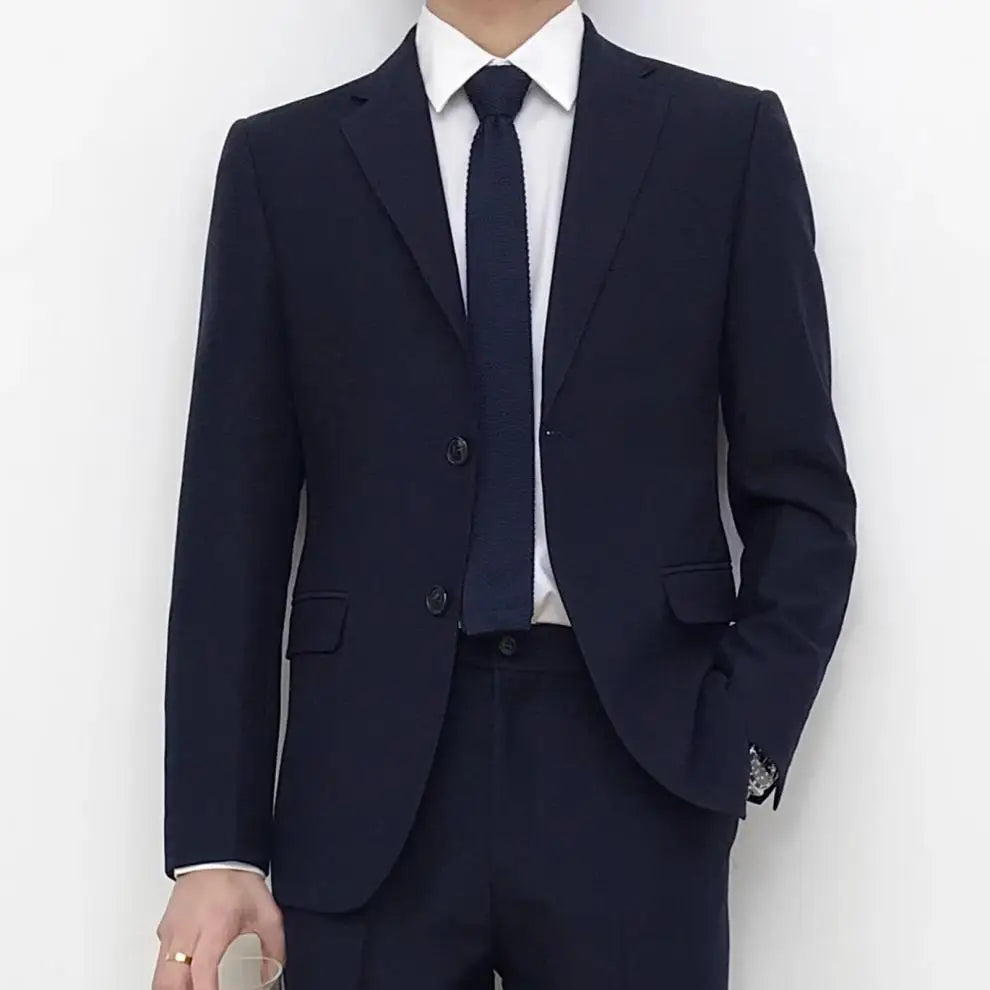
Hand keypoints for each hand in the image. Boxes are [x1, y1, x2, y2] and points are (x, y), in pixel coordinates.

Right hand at [153, 870, 283, 989]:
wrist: (216, 854)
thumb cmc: (237, 879)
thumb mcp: (266, 912)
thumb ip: (273, 946)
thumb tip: (271, 973)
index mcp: (215, 926)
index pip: (202, 972)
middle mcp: (188, 932)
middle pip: (170, 983)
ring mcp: (172, 933)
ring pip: (159, 978)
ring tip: (194, 988)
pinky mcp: (163, 933)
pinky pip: (159, 964)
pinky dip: (169, 978)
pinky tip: (185, 980)